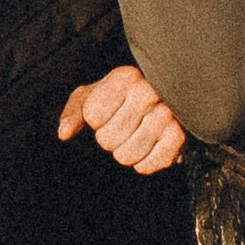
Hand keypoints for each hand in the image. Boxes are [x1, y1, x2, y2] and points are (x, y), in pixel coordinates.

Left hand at [57, 64, 188, 175]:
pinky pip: (147, 167)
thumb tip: (64, 134)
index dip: (96, 120)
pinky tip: (150, 147)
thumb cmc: (122, 99)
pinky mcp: (180, 138)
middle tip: (125, 126)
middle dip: (110, 139)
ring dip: (126, 153)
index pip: (93, 117)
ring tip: (137, 136)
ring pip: (126, 156)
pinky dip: (144, 163)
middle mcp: (150, 92)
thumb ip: (75, 112)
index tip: (111, 110)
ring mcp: (168, 115)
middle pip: (107, 140)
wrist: (166, 102)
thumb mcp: (94, 96)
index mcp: (126, 77)